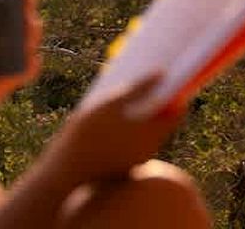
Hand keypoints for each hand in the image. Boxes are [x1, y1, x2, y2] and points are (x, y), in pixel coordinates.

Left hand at [0, 0, 42, 136]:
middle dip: (28, 6)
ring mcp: (3, 63)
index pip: (0, 8)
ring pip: (27, 44)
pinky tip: (32, 58)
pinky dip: (32, 66)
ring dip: (33, 32)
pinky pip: (25, 73)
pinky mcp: (7, 83)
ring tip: (31, 23)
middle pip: (18, 21)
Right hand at [41, 74, 184, 186]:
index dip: (175, 93)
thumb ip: (138, 89)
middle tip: (142, 82)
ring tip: (122, 97)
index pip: (177, 112)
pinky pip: (132, 143)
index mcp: (152, 134)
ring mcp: (136, 160)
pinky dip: (128, 130)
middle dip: (155, 102)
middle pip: (161, 121)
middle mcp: (150, 150)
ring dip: (140, 115)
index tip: (168, 77)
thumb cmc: (89, 133)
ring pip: (145, 132)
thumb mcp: (112, 104)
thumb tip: (161, 74)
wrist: (66, 170)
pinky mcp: (123, 166)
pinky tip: (110, 118)